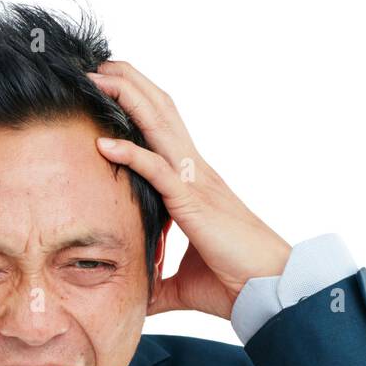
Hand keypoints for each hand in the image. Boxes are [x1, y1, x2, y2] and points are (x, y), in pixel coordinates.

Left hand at [85, 61, 291, 319]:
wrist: (268, 290)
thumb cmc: (234, 283)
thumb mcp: (183, 285)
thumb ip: (159, 286)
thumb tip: (138, 300)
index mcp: (194, 185)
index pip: (163, 132)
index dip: (139, 106)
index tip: (109, 89)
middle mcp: (196, 173)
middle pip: (161, 113)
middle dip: (130, 84)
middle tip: (97, 65)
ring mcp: (196, 183)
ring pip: (159, 127)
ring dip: (128, 99)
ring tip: (98, 78)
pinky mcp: (195, 204)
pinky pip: (158, 170)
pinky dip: (131, 154)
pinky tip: (104, 143)